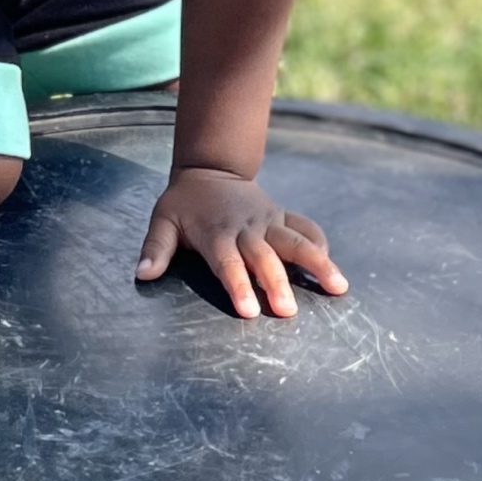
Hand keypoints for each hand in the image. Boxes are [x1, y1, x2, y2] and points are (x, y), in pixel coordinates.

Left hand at [135, 168, 347, 318]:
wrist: (210, 169)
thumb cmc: (184, 203)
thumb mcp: (163, 220)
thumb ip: (155, 248)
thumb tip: (143, 275)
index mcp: (216, 233)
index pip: (227, 264)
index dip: (238, 286)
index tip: (249, 311)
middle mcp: (246, 228)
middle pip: (265, 258)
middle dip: (277, 284)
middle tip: (289, 311)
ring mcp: (268, 221)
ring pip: (296, 241)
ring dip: (317, 263)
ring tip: (338, 286)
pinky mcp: (281, 216)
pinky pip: (305, 227)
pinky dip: (319, 242)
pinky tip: (331, 264)